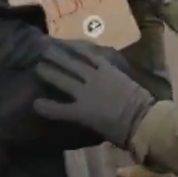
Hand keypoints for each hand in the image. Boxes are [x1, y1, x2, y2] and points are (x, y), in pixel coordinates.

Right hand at [34, 42, 154, 147]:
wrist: (142, 119)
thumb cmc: (122, 132)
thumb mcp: (98, 130)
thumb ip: (86, 120)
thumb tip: (80, 115)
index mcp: (80, 113)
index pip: (56, 110)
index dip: (44, 106)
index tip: (34, 103)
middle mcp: (84, 93)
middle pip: (62, 80)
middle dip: (48, 72)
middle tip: (37, 64)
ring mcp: (96, 78)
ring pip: (74, 65)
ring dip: (60, 57)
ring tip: (48, 49)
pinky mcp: (108, 69)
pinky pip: (92, 57)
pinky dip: (82, 50)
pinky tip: (73, 44)